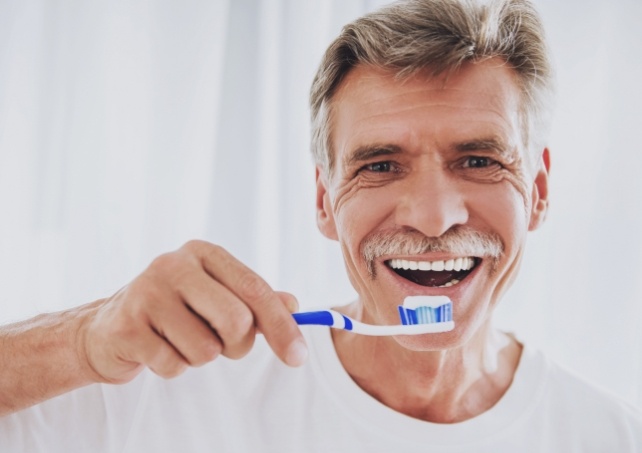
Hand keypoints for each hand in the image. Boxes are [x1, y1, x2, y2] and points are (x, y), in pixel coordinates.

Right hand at [77, 240, 306, 383]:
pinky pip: (174, 365)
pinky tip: (156, 348)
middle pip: (237, 320)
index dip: (282, 326)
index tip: (299, 356)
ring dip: (201, 357)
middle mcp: (174, 264)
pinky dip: (173, 367)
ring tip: (180, 340)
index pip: (255, 289)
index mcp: (203, 253)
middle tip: (221, 344)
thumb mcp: (217, 296)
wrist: (109, 328)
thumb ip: (256, 300)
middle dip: (237, 345)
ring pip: (207, 350)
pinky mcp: (126, 326)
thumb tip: (295, 306)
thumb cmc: (176, 311)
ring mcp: (146, 292)